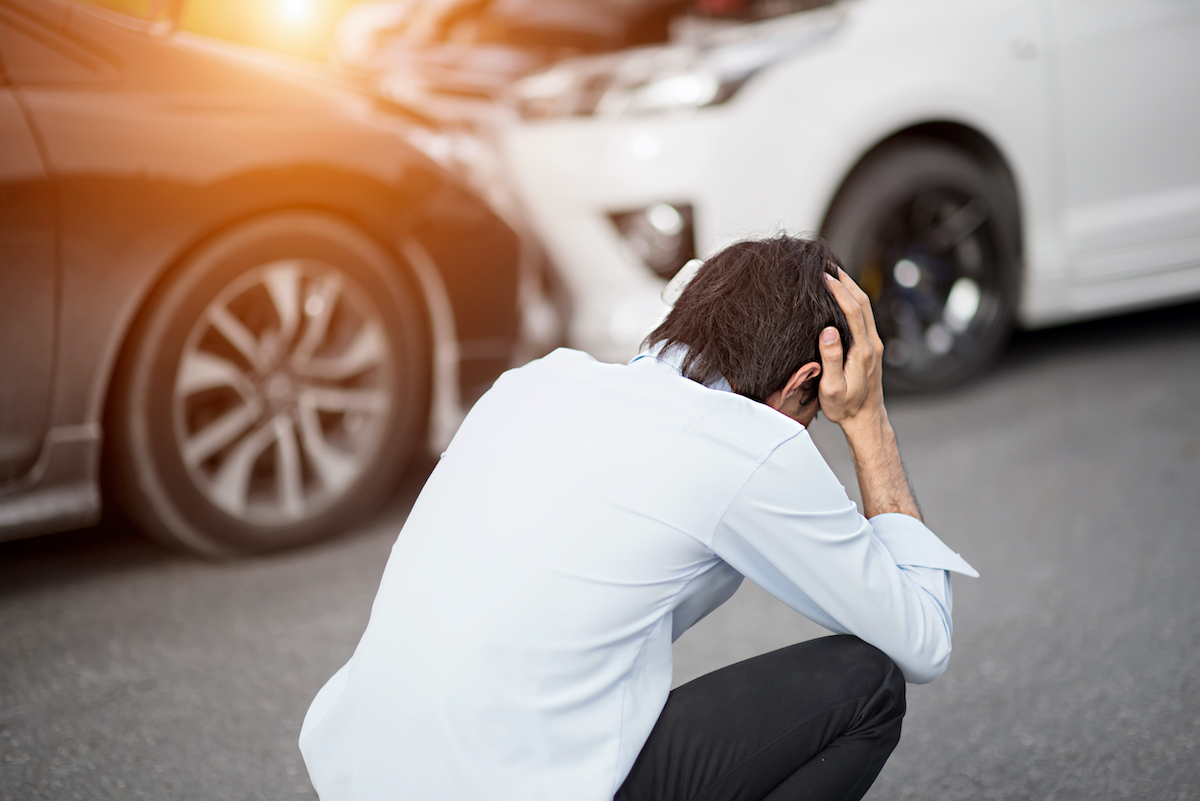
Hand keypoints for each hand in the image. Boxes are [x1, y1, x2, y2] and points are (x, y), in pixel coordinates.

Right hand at [818, 268, 885, 429]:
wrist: (866, 420)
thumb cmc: (845, 407)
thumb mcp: (832, 387)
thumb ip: (831, 358)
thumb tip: (828, 330)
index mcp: (863, 351)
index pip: (853, 311)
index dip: (839, 290)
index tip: (823, 276)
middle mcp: (872, 344)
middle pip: (863, 302)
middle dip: (847, 280)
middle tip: (828, 264)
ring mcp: (874, 345)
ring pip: (866, 307)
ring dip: (851, 287)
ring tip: (834, 273)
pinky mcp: (871, 348)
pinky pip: (864, 316)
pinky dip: (853, 300)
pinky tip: (841, 296)